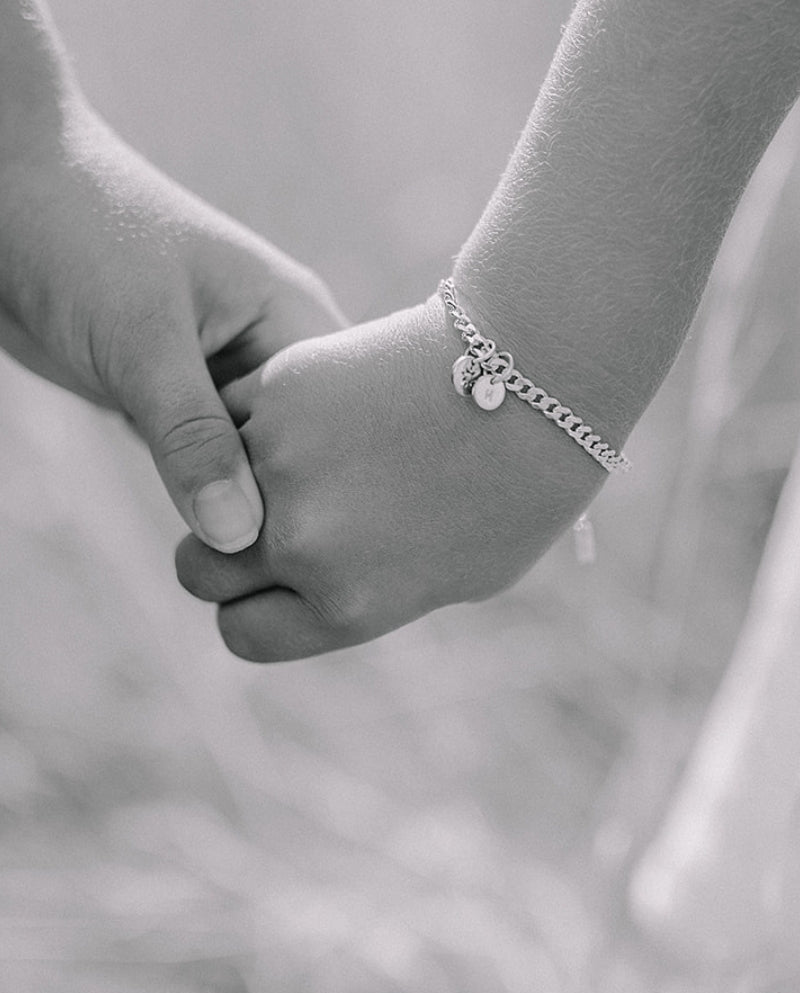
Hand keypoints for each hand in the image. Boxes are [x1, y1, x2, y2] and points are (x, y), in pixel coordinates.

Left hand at [0, 101, 344, 551]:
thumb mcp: (142, 338)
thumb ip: (191, 434)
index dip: (339, 485)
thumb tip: (239, 535)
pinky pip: (212, 471)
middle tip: (283, 564)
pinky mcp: (181, 407)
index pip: (350, 422)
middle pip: (312, 457)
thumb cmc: (79, 234)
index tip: (319, 544)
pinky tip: (214, 541)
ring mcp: (227, 384)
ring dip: (248, 511)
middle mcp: (274, 356)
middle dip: (295, 508)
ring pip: (260, 472)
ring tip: (250, 567)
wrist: (1, 198)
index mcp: (297, 319)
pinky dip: (209, 503)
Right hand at [176, 296, 605, 660]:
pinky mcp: (280, 389)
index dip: (252, 612)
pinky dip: (257, 419)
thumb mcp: (454, 577)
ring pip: (207, 486)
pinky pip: (234, 416)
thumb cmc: (516, 489)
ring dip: (237, 479)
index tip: (273, 586)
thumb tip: (307, 588)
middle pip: (198, 570)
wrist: (540, 380)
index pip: (241, 634)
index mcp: (346, 606)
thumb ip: (365, 594)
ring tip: (305, 455)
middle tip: (264, 524)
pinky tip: (316, 407)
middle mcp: (301, 544)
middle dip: (224, 556)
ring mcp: (280, 463)